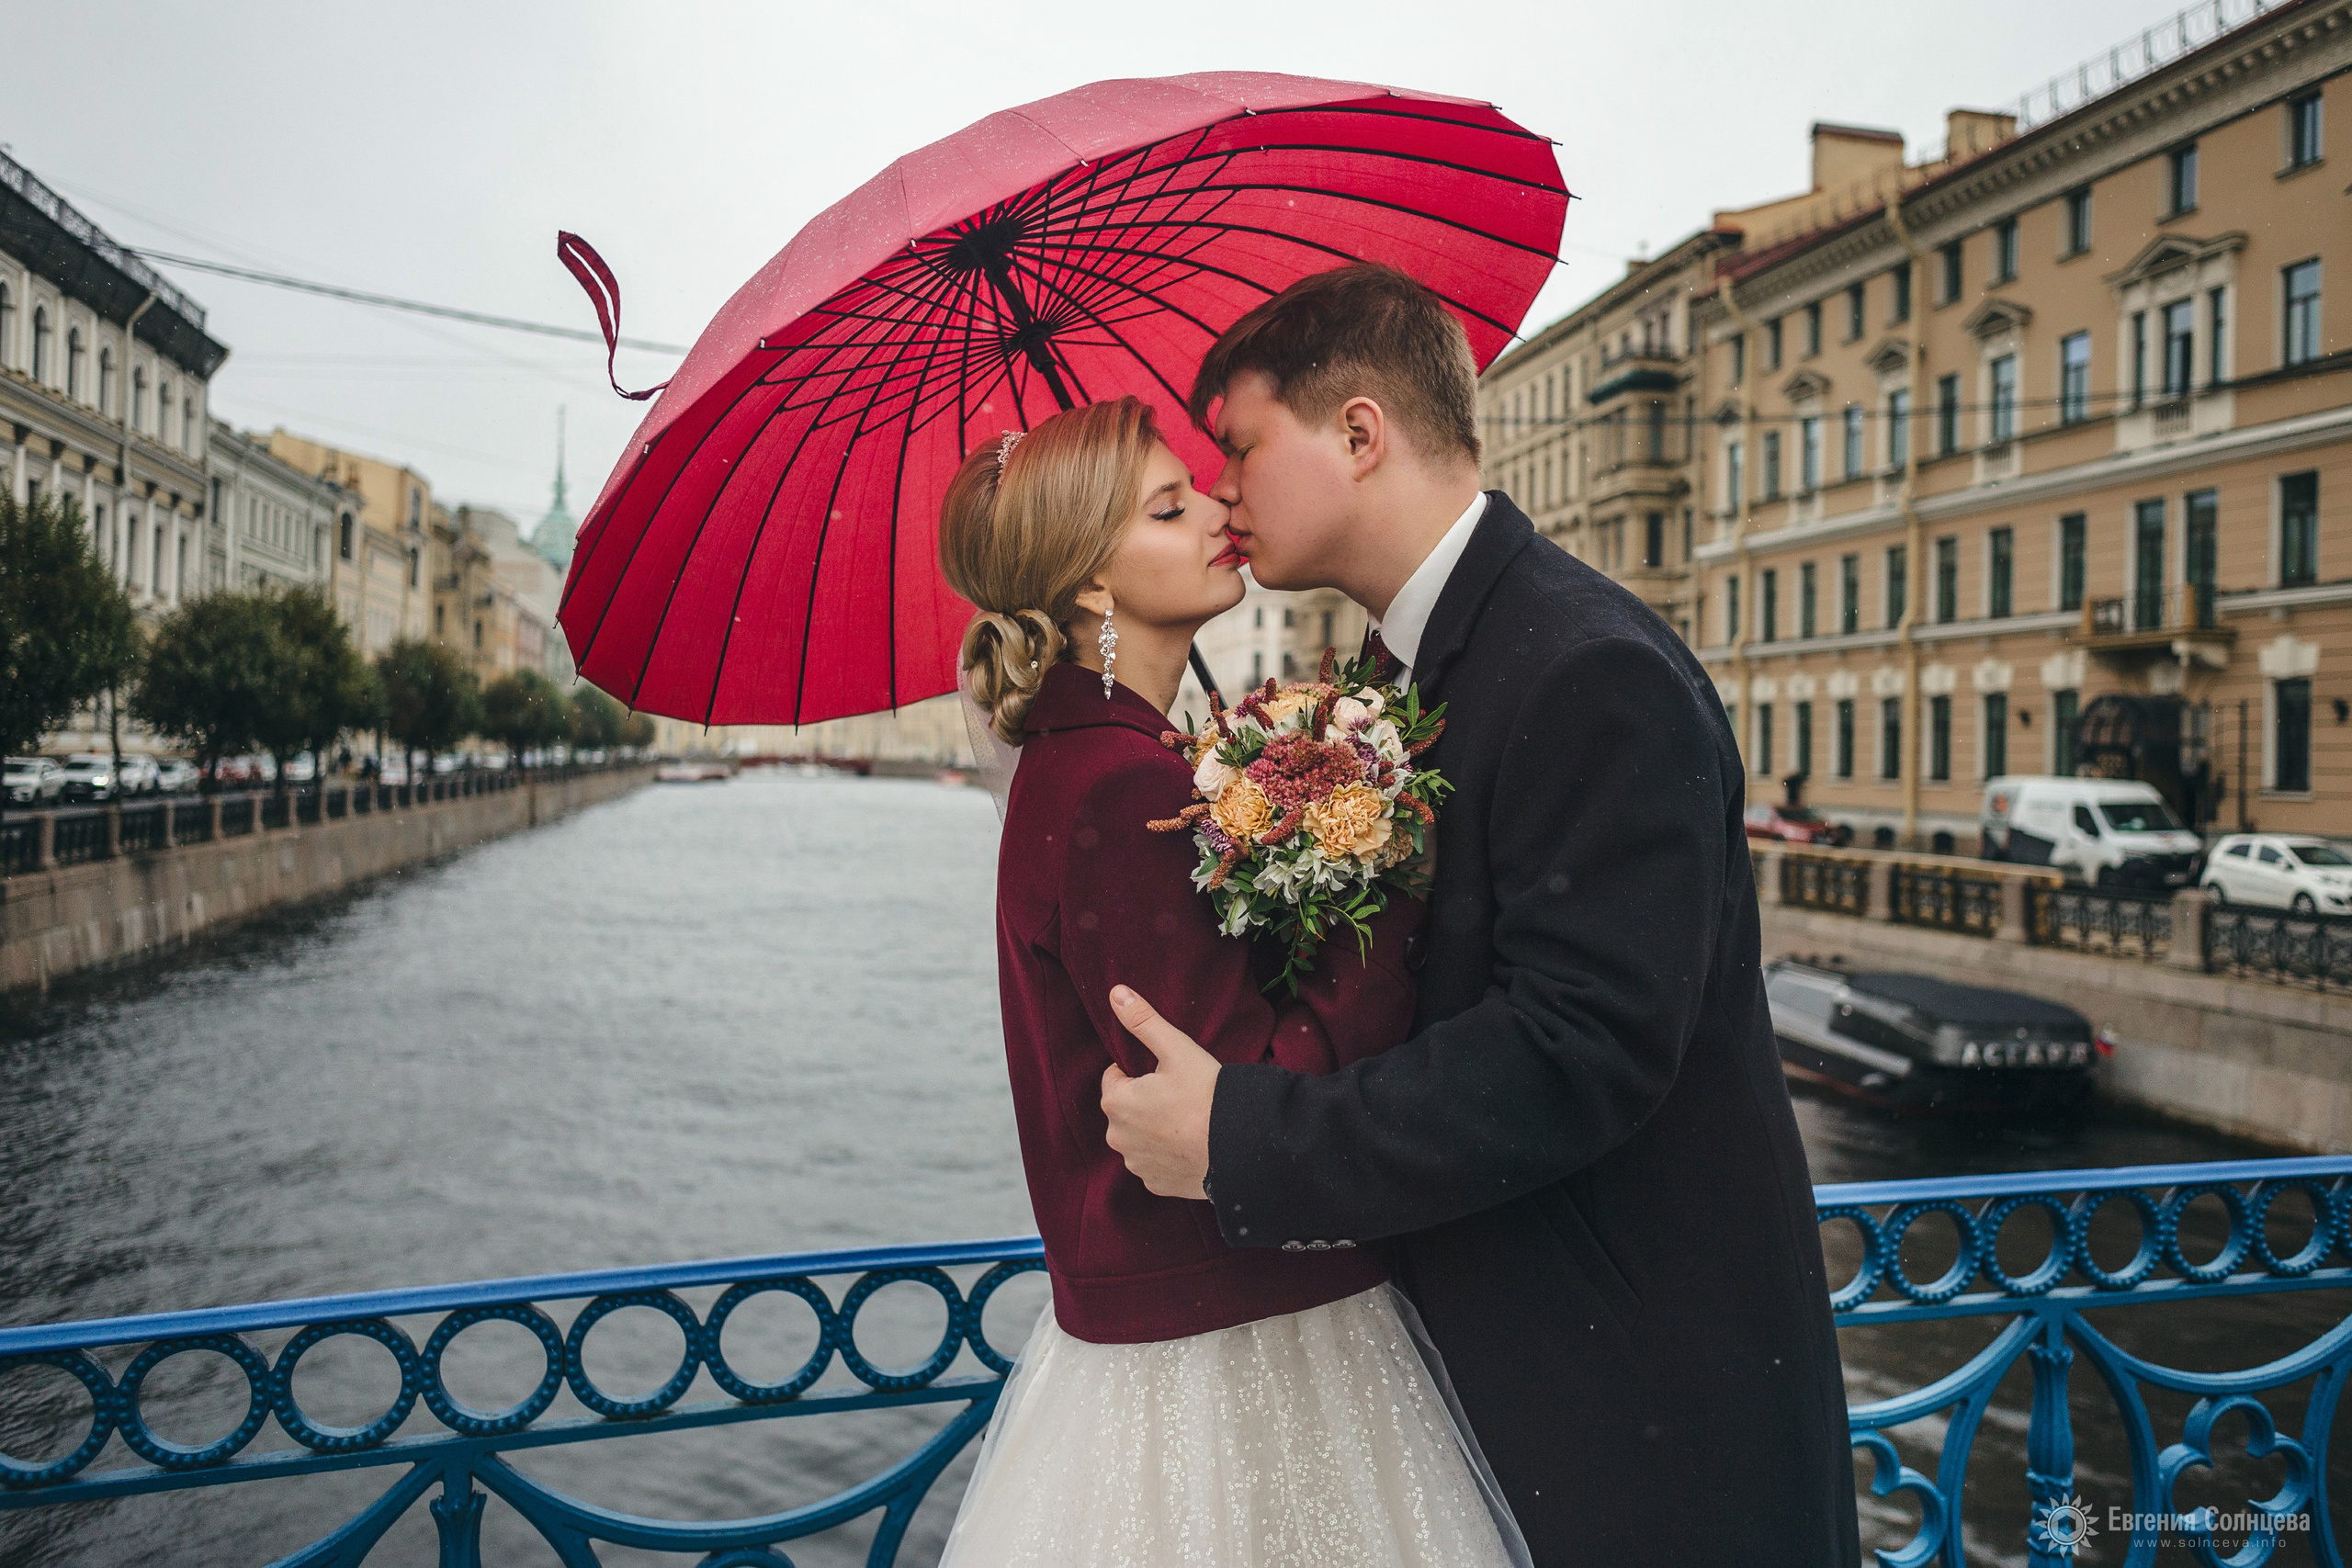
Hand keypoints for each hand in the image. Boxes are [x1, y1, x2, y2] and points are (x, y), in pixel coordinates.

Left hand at [1100, 985, 1218, 1199]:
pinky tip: (1190, 1145)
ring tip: (1188, 1121)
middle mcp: (1118, 1137)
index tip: (1167, 1075)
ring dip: (1154, 1129)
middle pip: (1126, 1109)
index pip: (1114, 1078)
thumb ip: (1142, 1020)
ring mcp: (1137, 1164)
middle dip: (1145, 1101)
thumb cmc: (1207, 1095)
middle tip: (1181, 1096)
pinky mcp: (1156, 1184)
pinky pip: (1155, 1163)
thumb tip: (1116, 992)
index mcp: (1116, 1102)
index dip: (1140, 1072)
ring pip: (1139, 1137)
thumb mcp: (1176, 1049)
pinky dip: (1167, 1155)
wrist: (1240, 1148)